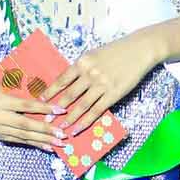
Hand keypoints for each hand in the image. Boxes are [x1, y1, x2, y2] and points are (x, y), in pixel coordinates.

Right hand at [0, 88, 57, 151]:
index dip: (44, 108)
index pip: (25, 105)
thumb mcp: (13, 83)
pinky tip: (48, 146)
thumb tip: (53, 103)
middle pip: (25, 124)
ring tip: (59, 143)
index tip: (61, 111)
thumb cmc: (2, 83)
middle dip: (45, 130)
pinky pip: (20, 141)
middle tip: (62, 134)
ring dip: (43, 140)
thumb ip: (29, 92)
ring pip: (23, 136)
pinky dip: (36, 144)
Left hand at [43, 28, 162, 135]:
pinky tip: (77, 129)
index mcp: (82, 62)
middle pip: (68, 95)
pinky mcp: (113, 94)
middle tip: (45, 120)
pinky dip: (85, 122)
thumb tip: (67, 83)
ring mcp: (102, 84)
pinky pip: (96, 111)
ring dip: (69, 119)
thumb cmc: (116, 51)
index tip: (40, 101)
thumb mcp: (94, 54)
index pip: (61, 80)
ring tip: (60, 128)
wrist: (139, 50)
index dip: (50, 92)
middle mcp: (89, 74)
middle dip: (55, 109)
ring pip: (81, 106)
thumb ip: (81, 68)